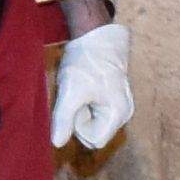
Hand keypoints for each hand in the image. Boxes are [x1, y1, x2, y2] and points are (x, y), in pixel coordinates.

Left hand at [49, 22, 133, 152]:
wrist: (97, 36)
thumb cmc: (86, 61)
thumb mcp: (70, 90)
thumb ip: (64, 119)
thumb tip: (57, 144)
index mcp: (118, 114)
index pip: (93, 140)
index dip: (78, 125)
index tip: (77, 103)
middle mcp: (123, 115)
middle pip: (93, 133)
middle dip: (79, 117)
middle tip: (78, 94)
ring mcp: (120, 107)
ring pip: (92, 123)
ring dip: (81, 109)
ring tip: (82, 89)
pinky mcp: (113, 100)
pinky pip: (94, 113)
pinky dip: (85, 103)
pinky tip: (84, 88)